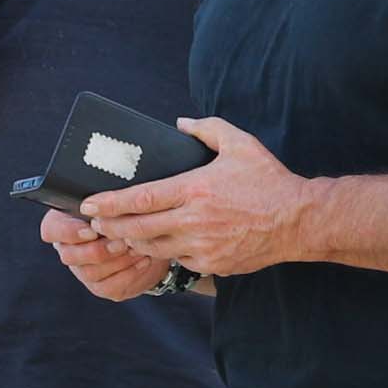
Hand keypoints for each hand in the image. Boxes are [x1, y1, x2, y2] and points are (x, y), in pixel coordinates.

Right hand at [43, 206, 168, 301]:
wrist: (152, 239)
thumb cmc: (129, 214)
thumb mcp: (117, 202)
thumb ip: (107, 203)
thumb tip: (107, 206)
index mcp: (65, 223)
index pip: (51, 229)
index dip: (68, 232)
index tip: (92, 230)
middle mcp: (70, 248)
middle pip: (69, 256)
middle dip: (98, 249)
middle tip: (121, 240)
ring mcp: (84, 270)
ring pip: (90, 272)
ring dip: (117, 260)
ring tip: (136, 247)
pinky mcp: (101, 287)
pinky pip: (109, 286)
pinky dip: (129, 272)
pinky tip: (142, 259)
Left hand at [81, 118, 294, 277]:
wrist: (299, 221)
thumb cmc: (269, 181)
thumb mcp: (240, 144)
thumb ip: (207, 129)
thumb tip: (179, 124)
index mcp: (195, 189)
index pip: (140, 199)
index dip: (109, 203)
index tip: (89, 203)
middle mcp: (193, 221)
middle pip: (137, 229)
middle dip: (110, 226)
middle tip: (96, 222)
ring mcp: (202, 246)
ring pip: (154, 248)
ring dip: (134, 241)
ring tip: (122, 232)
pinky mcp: (212, 264)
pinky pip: (179, 260)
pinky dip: (167, 251)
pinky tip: (162, 243)